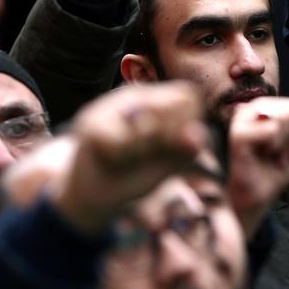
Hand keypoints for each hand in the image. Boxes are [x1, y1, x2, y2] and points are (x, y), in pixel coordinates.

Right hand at [54, 83, 207, 233]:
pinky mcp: (91, 122)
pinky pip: (120, 142)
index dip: (187, 123)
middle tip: (146, 151)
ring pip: (145, 126)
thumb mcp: (169, 162)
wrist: (95, 193)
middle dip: (165, 139)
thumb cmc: (136, 171)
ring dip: (141, 150)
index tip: (172, 143)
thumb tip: (198, 134)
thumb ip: (186, 149)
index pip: (189, 97)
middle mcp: (135, 95)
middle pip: (170, 108)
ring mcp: (110, 105)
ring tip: (127, 155)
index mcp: (158, 100)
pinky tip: (110, 157)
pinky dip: (119, 157)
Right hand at [226, 97, 288, 234]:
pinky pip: (272, 129)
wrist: (257, 196)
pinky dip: (273, 146)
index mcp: (271, 107)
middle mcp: (257, 107)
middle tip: (278, 152)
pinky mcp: (239, 132)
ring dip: (282, 143)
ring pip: (284, 118)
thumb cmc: (276, 169)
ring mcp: (245, 117)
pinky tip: (261, 153)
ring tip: (269, 153)